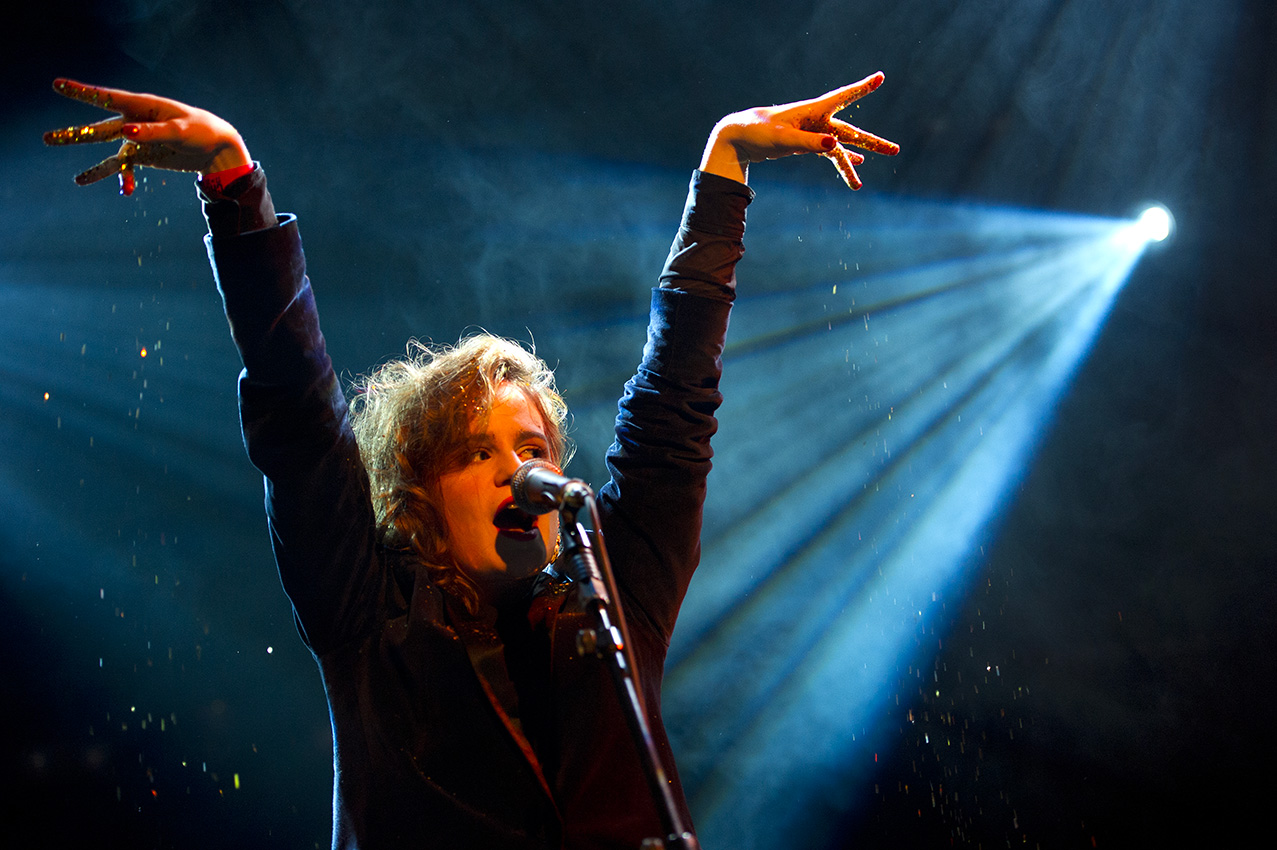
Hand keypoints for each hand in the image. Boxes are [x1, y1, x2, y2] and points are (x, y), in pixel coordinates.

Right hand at [43, 79, 250, 195]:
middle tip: (47, 139)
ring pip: (109, 152)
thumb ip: (153, 131)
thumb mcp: (179, 130)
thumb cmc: (201, 130)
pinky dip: (126, 179)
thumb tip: (125, 132)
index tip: (58, 84)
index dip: (81, 92)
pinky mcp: (145, 154)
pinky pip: (128, 168)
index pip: (107, 98)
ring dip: (95, 167)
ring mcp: (137, 139)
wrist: (217, 146)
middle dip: (75, 135)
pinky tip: (126, 192)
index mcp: (142, 106)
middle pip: (99, 129)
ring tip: (78, 181)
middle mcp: (134, 121)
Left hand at [699, 73, 898, 188]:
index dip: (862, 88)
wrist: (740, 137)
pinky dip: (841, 160)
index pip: (842, 97)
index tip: (880, 78)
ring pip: (840, 148)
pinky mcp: (806, 143)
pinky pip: (829, 153)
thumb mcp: (784, 139)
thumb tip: (835, 147)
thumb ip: (809, 143)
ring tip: (861, 184)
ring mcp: (813, 132)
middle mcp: (817, 120)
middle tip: (895, 150)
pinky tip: (856, 166)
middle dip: (872, 142)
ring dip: (853, 162)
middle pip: (850, 132)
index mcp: (812, 111)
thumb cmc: (760, 132)